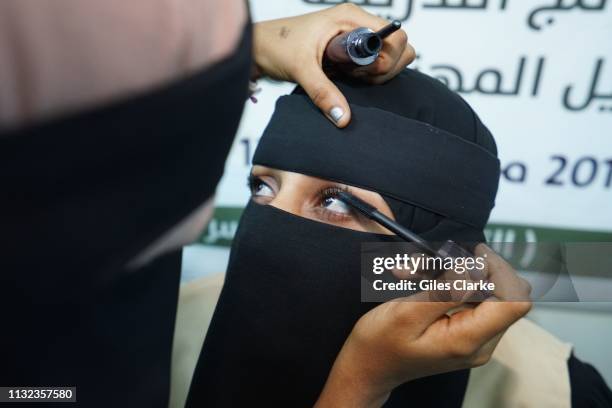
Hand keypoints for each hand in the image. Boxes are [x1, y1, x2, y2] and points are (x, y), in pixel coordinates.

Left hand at [253, 4, 414, 127]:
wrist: (257, 47)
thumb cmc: (275, 46)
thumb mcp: (301, 70)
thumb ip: (323, 93)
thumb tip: (344, 118)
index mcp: (350, 17)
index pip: (395, 35)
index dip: (388, 60)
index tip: (363, 73)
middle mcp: (357, 22)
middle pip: (398, 46)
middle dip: (385, 68)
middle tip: (357, 77)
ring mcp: (355, 35)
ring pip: (389, 55)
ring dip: (377, 73)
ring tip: (350, 77)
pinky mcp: (350, 48)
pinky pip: (374, 62)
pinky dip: (367, 75)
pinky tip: (346, 78)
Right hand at [314, 244, 531, 407]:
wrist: (368, 366)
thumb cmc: (380, 342)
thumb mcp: (406, 312)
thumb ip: (446, 291)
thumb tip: (477, 269)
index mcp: (468, 340)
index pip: (515, 301)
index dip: (501, 271)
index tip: (474, 253)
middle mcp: (481, 343)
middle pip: (507, 294)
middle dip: (476, 268)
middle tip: (442, 257)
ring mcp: (476, 339)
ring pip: (488, 292)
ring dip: (458, 273)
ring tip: (417, 270)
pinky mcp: (467, 332)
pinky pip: (472, 299)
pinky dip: (450, 283)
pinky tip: (420, 279)